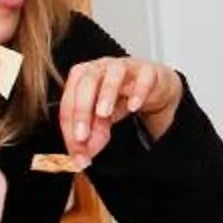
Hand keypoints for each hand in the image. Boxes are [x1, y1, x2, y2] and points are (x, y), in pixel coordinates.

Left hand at [59, 56, 181, 163]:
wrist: (152, 87)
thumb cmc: (121, 96)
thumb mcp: (103, 119)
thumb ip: (92, 135)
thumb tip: (82, 156)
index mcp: (82, 77)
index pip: (70, 101)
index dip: (70, 126)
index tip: (75, 147)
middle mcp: (100, 67)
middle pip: (86, 82)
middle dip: (81, 110)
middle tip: (82, 136)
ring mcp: (125, 66)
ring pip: (113, 74)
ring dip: (106, 94)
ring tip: (104, 114)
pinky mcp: (148, 71)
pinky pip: (144, 78)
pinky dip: (138, 92)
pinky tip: (134, 106)